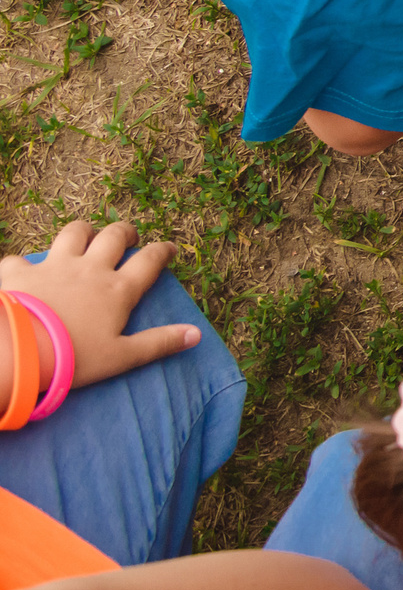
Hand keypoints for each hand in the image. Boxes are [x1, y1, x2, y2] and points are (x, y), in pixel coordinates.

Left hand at [0, 221, 201, 390]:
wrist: (19, 350)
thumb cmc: (74, 357)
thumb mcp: (121, 356)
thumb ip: (158, 343)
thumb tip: (196, 334)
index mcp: (118, 289)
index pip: (150, 260)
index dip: (163, 251)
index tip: (169, 249)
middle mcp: (90, 269)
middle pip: (114, 236)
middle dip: (125, 232)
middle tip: (129, 237)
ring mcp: (54, 266)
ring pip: (74, 233)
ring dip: (83, 231)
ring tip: (85, 237)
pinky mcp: (20, 271)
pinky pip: (21, 260)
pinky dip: (25, 264)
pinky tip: (25, 272)